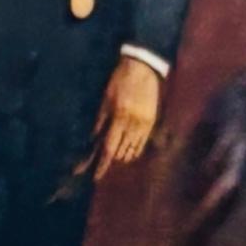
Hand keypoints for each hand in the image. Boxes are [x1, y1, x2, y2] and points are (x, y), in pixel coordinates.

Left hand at [89, 52, 161, 174]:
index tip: (96, 177)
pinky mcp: (153, 121)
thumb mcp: (106, 98)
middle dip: (111, 158)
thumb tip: (93, 139)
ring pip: (132, 150)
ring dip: (122, 154)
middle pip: (120, 151)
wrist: (144, 67)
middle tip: (102, 161)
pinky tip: (129, 149)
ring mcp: (145, 123)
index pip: (109, 147)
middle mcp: (133, 124)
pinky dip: (134, 149)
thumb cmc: (121, 80)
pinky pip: (142, 143)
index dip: (102, 164)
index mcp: (119, 117)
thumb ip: (101, 120)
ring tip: (116, 154)